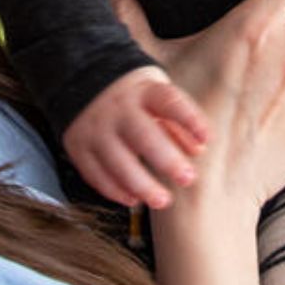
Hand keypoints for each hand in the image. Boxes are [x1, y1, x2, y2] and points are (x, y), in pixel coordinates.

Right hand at [61, 67, 209, 209]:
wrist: (84, 83)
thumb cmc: (136, 99)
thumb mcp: (158, 99)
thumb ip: (179, 123)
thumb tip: (199, 149)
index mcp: (144, 92)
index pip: (168, 102)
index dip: (188, 119)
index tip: (206, 139)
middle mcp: (118, 109)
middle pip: (142, 134)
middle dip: (166, 159)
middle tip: (187, 178)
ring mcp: (95, 128)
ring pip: (117, 160)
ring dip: (141, 184)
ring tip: (162, 200)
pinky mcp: (78, 146)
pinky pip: (95, 173)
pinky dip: (114, 190)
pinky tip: (133, 199)